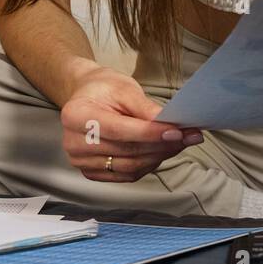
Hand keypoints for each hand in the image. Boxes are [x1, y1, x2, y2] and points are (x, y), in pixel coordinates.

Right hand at [61, 67, 203, 182]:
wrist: (87, 97)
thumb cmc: (104, 89)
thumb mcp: (124, 88)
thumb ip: (145, 108)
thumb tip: (168, 125)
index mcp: (76, 116)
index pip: (119, 130)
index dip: (150, 134)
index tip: (177, 131)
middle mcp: (74, 143)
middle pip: (126, 152)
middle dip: (161, 146)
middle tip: (189, 137)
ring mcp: (81, 161)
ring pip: (129, 167)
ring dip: (159, 156)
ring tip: (179, 144)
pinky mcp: (92, 172)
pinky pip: (126, 175)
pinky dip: (147, 165)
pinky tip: (161, 152)